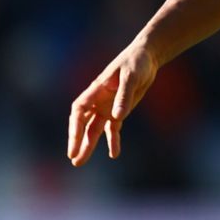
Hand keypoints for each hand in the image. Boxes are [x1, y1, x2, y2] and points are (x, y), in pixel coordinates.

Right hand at [67, 44, 158, 164]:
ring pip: (95, 129)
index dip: (75, 127)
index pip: (79, 110)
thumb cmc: (136, 63)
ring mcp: (108, 106)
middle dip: (78, 141)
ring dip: (89, 145)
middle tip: (73, 158)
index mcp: (96, 90)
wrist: (146, 58)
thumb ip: (123, 96)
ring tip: (80, 161)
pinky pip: (113, 128)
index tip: (74, 141)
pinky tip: (113, 154)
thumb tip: (117, 117)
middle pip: (84, 124)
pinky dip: (113, 140)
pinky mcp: (120, 110)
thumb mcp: (131, 77)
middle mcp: (98, 100)